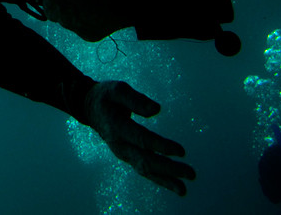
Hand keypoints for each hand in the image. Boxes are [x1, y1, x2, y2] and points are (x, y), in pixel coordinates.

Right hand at [83, 80, 195, 195]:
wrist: (90, 108)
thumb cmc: (106, 96)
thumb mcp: (117, 90)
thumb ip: (136, 99)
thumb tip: (157, 109)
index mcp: (116, 127)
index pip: (141, 140)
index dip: (161, 147)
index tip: (181, 151)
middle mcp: (119, 145)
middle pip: (145, 161)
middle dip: (169, 169)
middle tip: (191, 174)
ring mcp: (123, 153)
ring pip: (145, 170)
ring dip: (165, 180)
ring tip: (183, 190)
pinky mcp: (127, 156)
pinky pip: (144, 170)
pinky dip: (159, 179)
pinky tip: (174, 184)